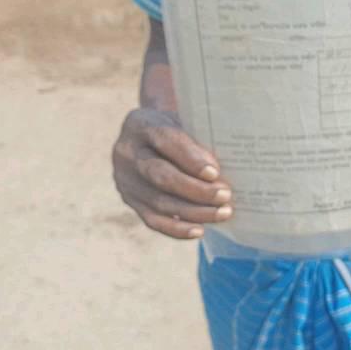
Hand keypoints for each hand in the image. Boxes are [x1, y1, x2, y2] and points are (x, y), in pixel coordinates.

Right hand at [112, 108, 233, 239]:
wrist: (151, 132)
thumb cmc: (178, 125)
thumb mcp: (185, 120)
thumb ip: (198, 139)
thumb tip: (219, 174)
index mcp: (141, 123)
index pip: (166, 140)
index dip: (190, 158)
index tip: (215, 172)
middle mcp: (127, 152)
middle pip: (161, 175)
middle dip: (196, 189)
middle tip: (225, 195)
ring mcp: (125, 179)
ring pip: (159, 201)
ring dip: (194, 211)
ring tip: (223, 212)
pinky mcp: (130, 200)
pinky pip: (152, 220)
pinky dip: (177, 228)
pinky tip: (200, 230)